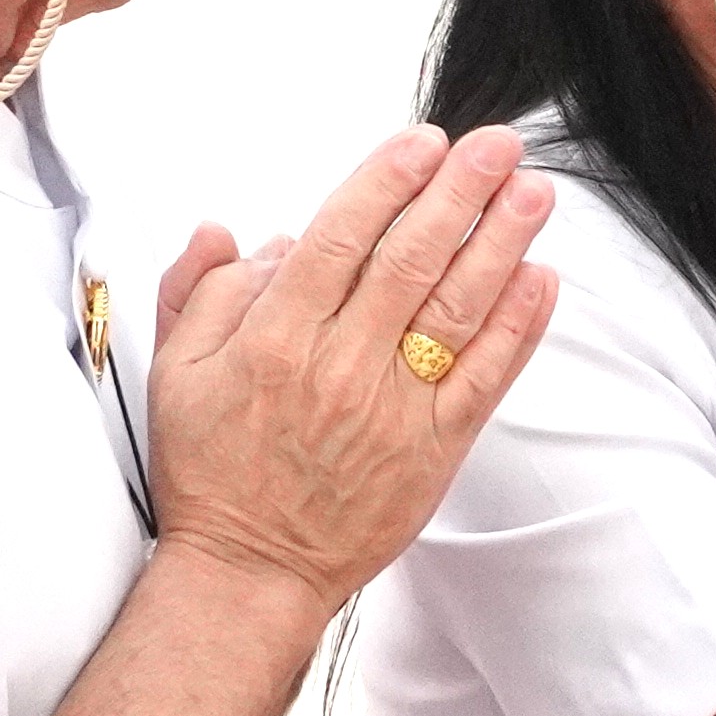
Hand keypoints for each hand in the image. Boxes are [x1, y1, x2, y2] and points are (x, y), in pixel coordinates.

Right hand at [143, 126, 562, 617]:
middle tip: (496, 145)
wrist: (249, 572)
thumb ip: (202, 291)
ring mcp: (393, 409)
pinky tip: (540, 278)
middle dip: (458, 194)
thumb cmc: (213, 471)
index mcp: (274, 340)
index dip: (386, 183)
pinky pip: (484, 378)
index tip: (422, 143)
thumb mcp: (175, 373)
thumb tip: (248, 232)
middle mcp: (338, 368)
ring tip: (532, 194)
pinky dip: (518, 327)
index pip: (339, 241)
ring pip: (456, 311)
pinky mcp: (433, 449)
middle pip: (409, 262)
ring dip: (500, 245)